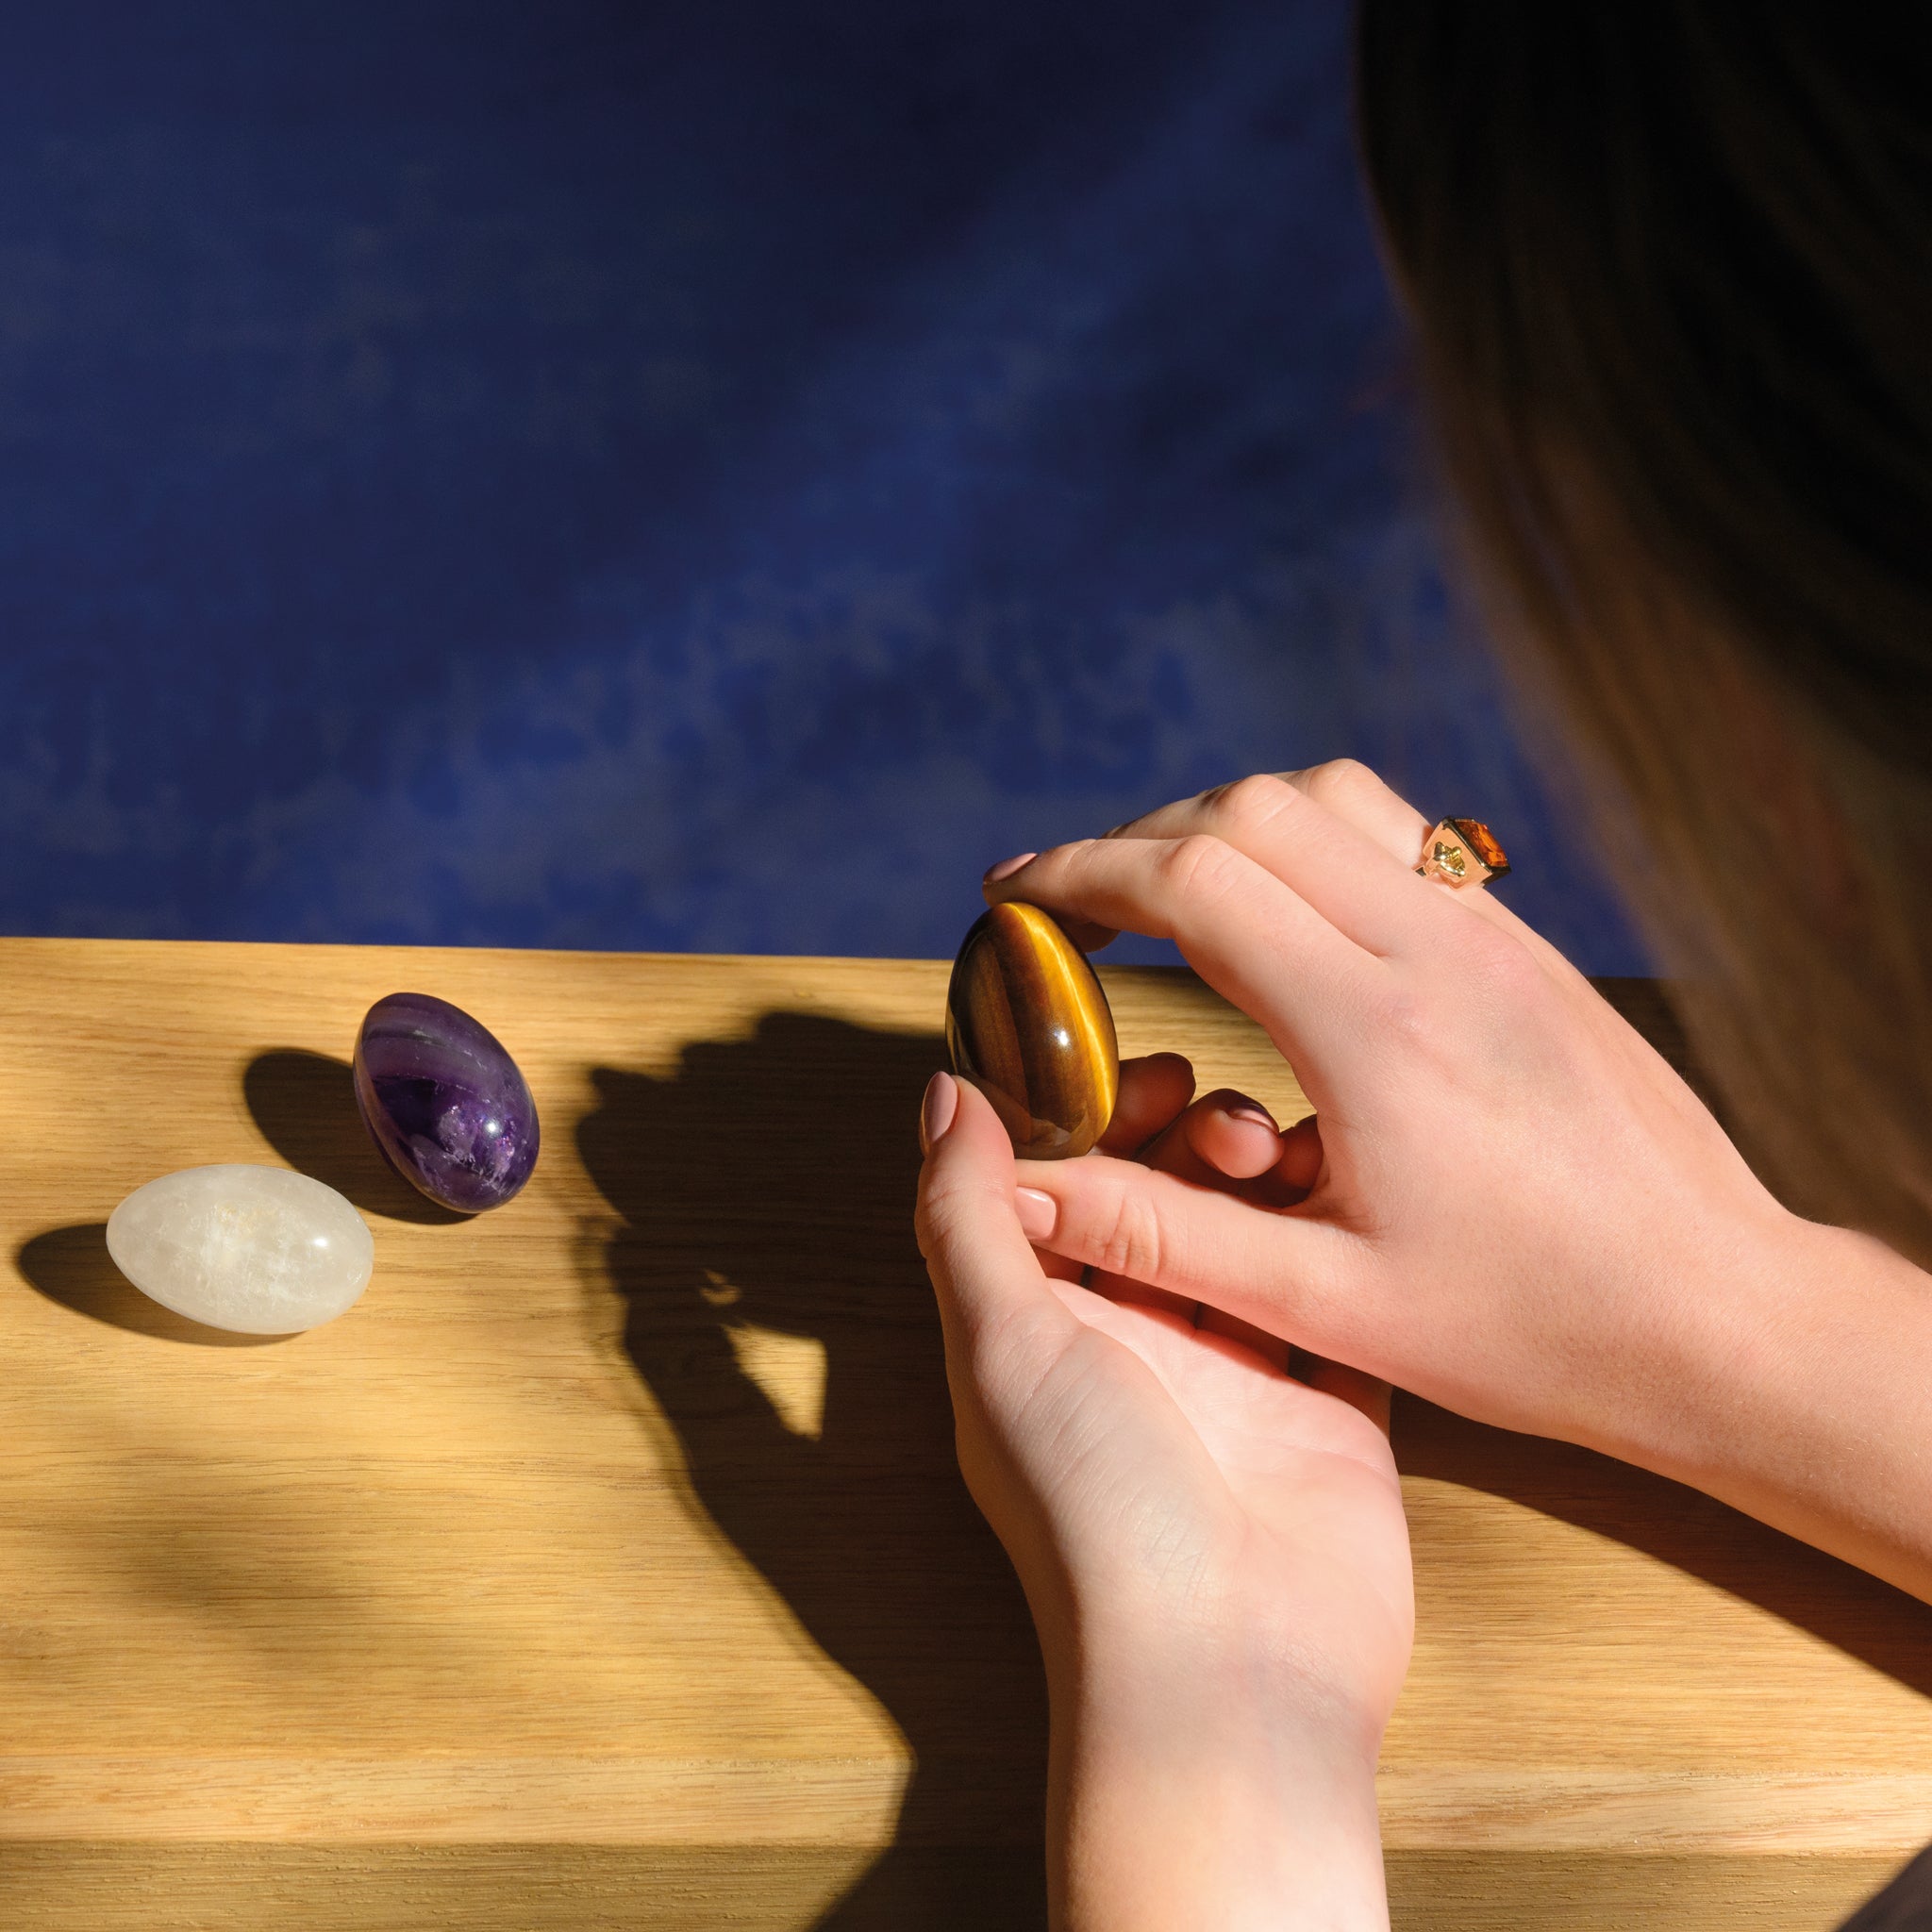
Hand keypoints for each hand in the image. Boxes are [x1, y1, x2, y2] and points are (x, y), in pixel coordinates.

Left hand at [916, 1060, 1411, 1930]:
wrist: (1233, 1674)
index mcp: (1044, 1327)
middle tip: (1213, 1110)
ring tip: (1272, 1148)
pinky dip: (1341, 1234)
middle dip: (1183, 1134)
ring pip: (1250, 1230)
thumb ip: (971, 1218)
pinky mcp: (1327, 1401)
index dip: (1090, 1115)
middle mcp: (1136, 1342)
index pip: (1061, 1186)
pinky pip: (1333, 1291)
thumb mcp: (1007, 1347)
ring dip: (1260, 1171)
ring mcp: (1236, 1372)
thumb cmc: (1095, 1518)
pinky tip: (1350, 1184)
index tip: (1131, 1069)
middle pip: (1162, 1197)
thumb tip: (944, 1098)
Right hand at [978, 762, 1905, 1536]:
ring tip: (1165, 899)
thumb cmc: (1534, 1328)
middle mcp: (1436, 949)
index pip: (1192, 881)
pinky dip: (1311, 838)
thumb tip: (1022, 1190)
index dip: (1079, 873)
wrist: (1720, 1315)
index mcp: (1373, 1030)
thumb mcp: (1324, 1302)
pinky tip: (1284, 918)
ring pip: (1330, 795)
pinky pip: (1401, 831)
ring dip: (1227, 825)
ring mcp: (1493, 931)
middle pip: (1250, 809)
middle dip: (1136, 840)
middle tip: (1072, 907)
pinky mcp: (1526, 942)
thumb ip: (1157, 1234)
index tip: (1012, 896)